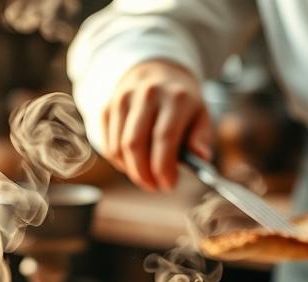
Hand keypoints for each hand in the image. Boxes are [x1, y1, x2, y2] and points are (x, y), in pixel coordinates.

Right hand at [102, 59, 212, 191]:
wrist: (156, 70)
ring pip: (118, 147)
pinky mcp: (108, 106)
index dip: (164, 167)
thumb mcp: (200, 113)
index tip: (168, 185)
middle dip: (143, 174)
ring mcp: (123, 98)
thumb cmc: (181, 100)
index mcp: (175, 97)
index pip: (164, 137)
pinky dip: (118, 161)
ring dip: (130, 170)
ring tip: (144, 176)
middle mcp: (147, 94)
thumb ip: (200, 137)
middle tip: (154, 186)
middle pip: (135, 144)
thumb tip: (201, 157)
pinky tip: (132, 163)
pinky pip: (107, 144)